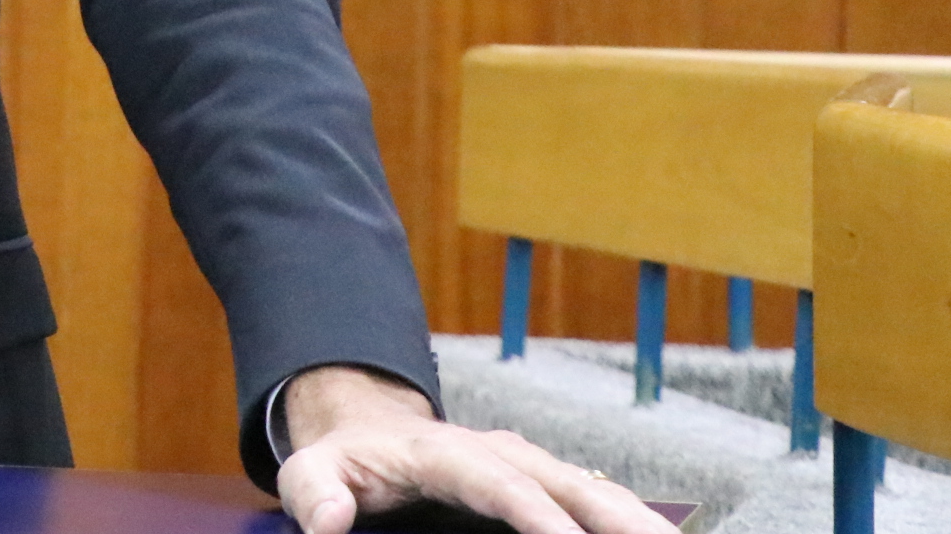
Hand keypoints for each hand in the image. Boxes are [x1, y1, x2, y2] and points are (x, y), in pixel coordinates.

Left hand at [277, 364, 675, 533]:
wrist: (365, 428)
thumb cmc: (343, 458)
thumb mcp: (312, 471)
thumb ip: (315, 494)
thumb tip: (329, 524)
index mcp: (444, 452)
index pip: (496, 482)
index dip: (533, 512)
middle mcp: (497, 453)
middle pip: (566, 482)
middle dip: (615, 516)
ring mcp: (526, 467)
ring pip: (593, 490)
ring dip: (637, 520)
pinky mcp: (542, 485)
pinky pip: (593, 501)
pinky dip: (628, 521)